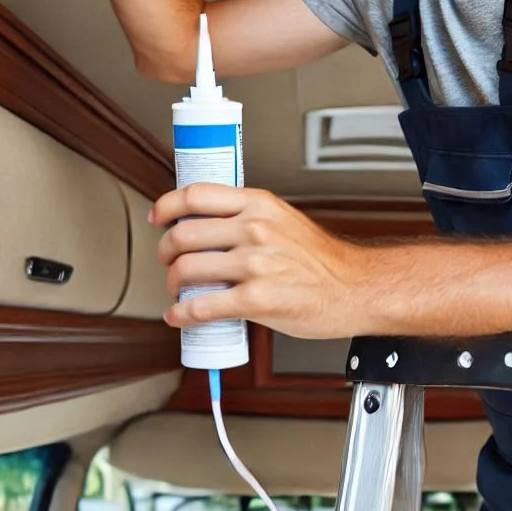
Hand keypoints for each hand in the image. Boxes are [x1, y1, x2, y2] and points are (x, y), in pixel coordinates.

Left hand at [150, 183, 369, 339]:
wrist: (354, 288)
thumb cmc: (322, 261)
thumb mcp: (284, 219)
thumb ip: (248, 216)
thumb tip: (207, 223)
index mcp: (259, 204)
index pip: (197, 194)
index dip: (167, 205)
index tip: (157, 216)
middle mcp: (255, 229)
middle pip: (184, 233)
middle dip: (165, 252)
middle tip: (167, 261)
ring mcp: (255, 264)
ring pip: (187, 268)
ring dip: (172, 283)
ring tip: (177, 290)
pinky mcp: (256, 299)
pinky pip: (201, 306)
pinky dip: (181, 313)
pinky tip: (180, 315)